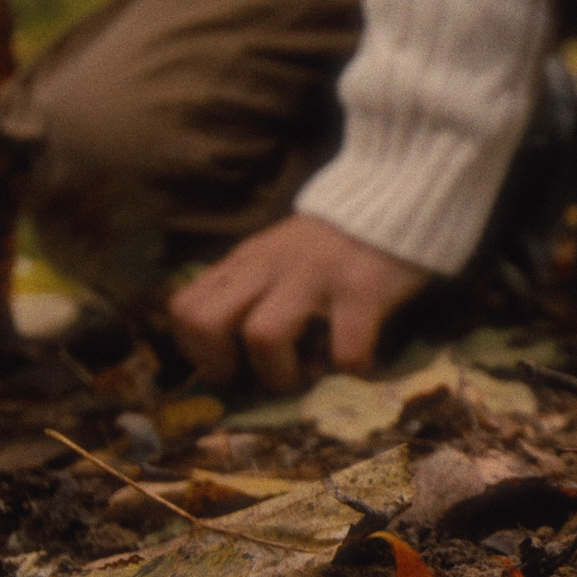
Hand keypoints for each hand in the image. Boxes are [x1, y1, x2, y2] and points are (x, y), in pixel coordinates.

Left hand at [167, 214, 426, 392]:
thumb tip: (228, 350)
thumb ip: (250, 287)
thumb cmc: (331, 243)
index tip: (227, 366)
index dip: (195, 350)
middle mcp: (270, 266)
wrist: (392, 197)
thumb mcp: (274, 255)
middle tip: (254, 380)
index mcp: (245, 262)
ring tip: (304, 378)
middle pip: (206, 323)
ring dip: (279, 375)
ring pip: (262, 336)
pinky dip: (348, 370)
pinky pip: (344, 348)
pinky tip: (356, 365)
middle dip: (222, 367)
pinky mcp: (362, 289)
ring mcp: (315, 276)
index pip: (184, 308)